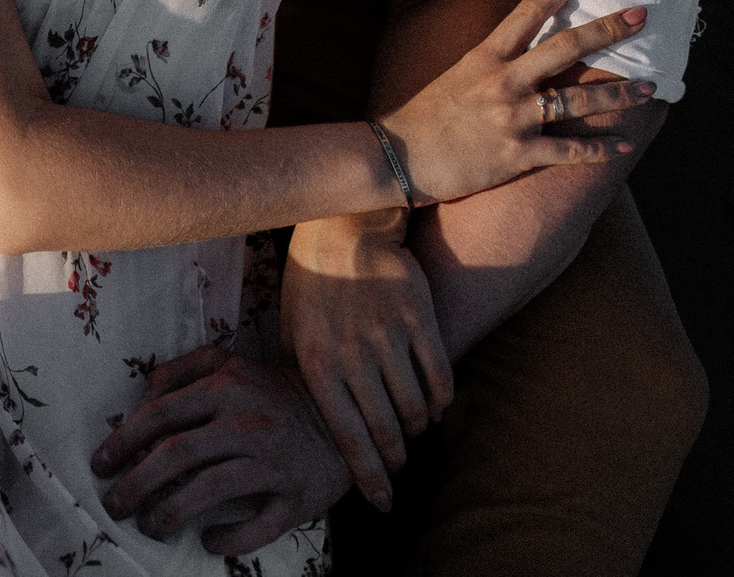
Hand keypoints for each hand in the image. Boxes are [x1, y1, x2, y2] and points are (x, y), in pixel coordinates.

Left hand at [90, 346, 340, 554]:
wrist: (347, 417)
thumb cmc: (275, 392)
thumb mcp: (231, 363)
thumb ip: (183, 369)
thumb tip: (141, 398)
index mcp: (226, 385)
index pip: (161, 414)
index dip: (123, 441)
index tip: (100, 464)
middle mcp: (247, 421)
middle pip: (177, 455)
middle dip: (135, 483)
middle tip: (114, 503)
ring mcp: (272, 461)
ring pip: (210, 491)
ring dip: (170, 513)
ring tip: (148, 526)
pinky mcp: (296, 497)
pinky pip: (256, 526)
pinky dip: (227, 537)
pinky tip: (207, 539)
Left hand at [281, 213, 451, 513]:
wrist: (343, 230)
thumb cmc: (312, 287)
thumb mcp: (292, 332)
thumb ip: (300, 379)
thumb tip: (300, 430)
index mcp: (316, 364)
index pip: (348, 438)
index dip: (369, 477)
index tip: (382, 502)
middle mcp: (352, 353)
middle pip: (386, 430)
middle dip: (395, 458)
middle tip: (398, 467)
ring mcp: (387, 334)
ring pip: (416, 407)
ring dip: (418, 428)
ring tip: (413, 432)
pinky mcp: (417, 315)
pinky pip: (440, 375)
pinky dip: (441, 399)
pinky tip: (435, 405)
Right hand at [381, 0, 652, 204]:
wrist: (396, 157)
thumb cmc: (424, 117)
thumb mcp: (455, 76)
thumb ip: (490, 62)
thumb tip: (515, 46)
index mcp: (485, 57)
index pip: (529, 12)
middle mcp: (502, 82)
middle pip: (565, 48)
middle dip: (607, 30)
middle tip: (641, 16)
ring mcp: (511, 118)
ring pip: (577, 100)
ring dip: (617, 94)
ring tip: (648, 88)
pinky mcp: (516, 154)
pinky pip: (567, 150)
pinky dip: (599, 149)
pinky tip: (624, 147)